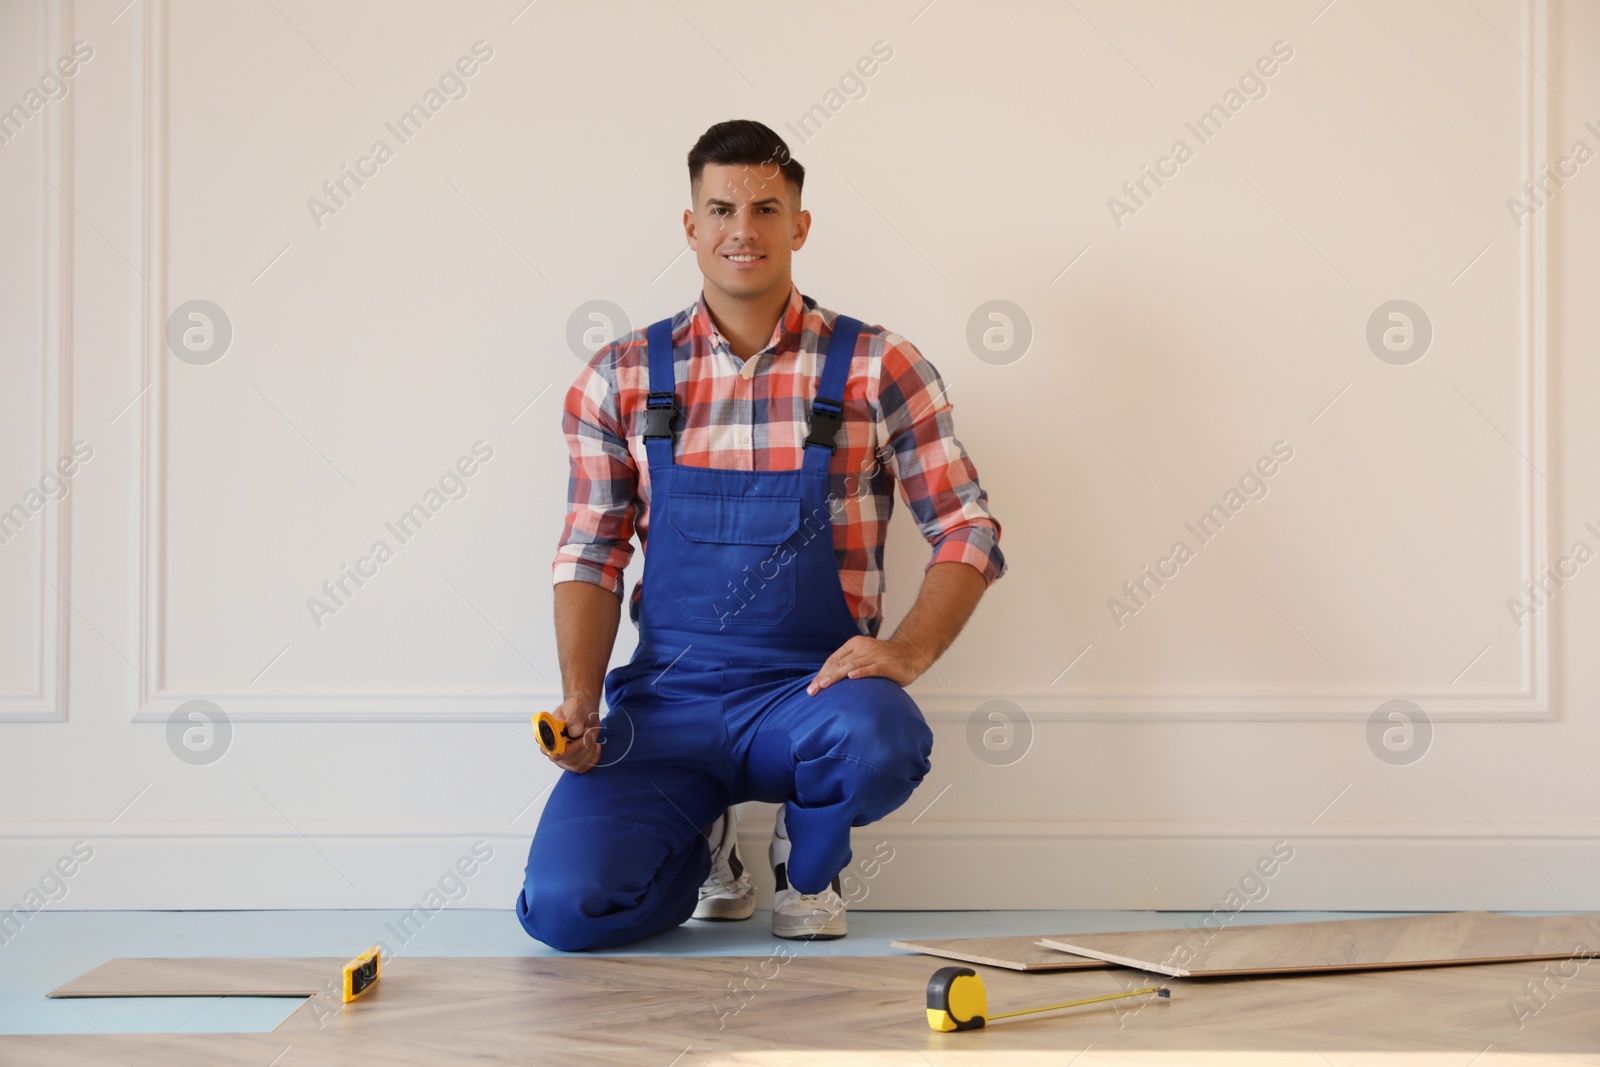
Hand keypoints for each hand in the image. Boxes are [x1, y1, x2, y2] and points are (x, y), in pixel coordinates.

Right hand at [544, 694, 602, 773]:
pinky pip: (583, 768)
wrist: (585, 711)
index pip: (552, 750)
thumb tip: (574, 732)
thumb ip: (574, 718)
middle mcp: (552, 749)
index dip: (566, 748)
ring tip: (590, 734)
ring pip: (576, 765)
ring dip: (589, 750)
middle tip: (587, 730)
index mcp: (547, 735)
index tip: (578, 735)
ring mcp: (563, 757)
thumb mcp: (575, 707)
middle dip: (582, 745)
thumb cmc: (577, 707)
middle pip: (567, 760)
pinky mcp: (574, 761)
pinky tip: (596, 746)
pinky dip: (593, 757)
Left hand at [806, 636, 929, 694]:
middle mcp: (863, 647)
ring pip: (851, 666)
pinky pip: (872, 668)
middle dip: (824, 678)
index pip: (833, 660)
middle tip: (813, 691)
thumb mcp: (863, 658)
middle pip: (839, 663)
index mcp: (855, 644)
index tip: (812, 687)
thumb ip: (849, 664)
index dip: (821, 673)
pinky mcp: (886, 664)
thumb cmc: (884, 660)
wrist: (910, 655)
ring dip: (836, 677)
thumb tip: (827, 680)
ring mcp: (875, 655)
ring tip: (824, 686)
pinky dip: (861, 673)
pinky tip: (851, 678)